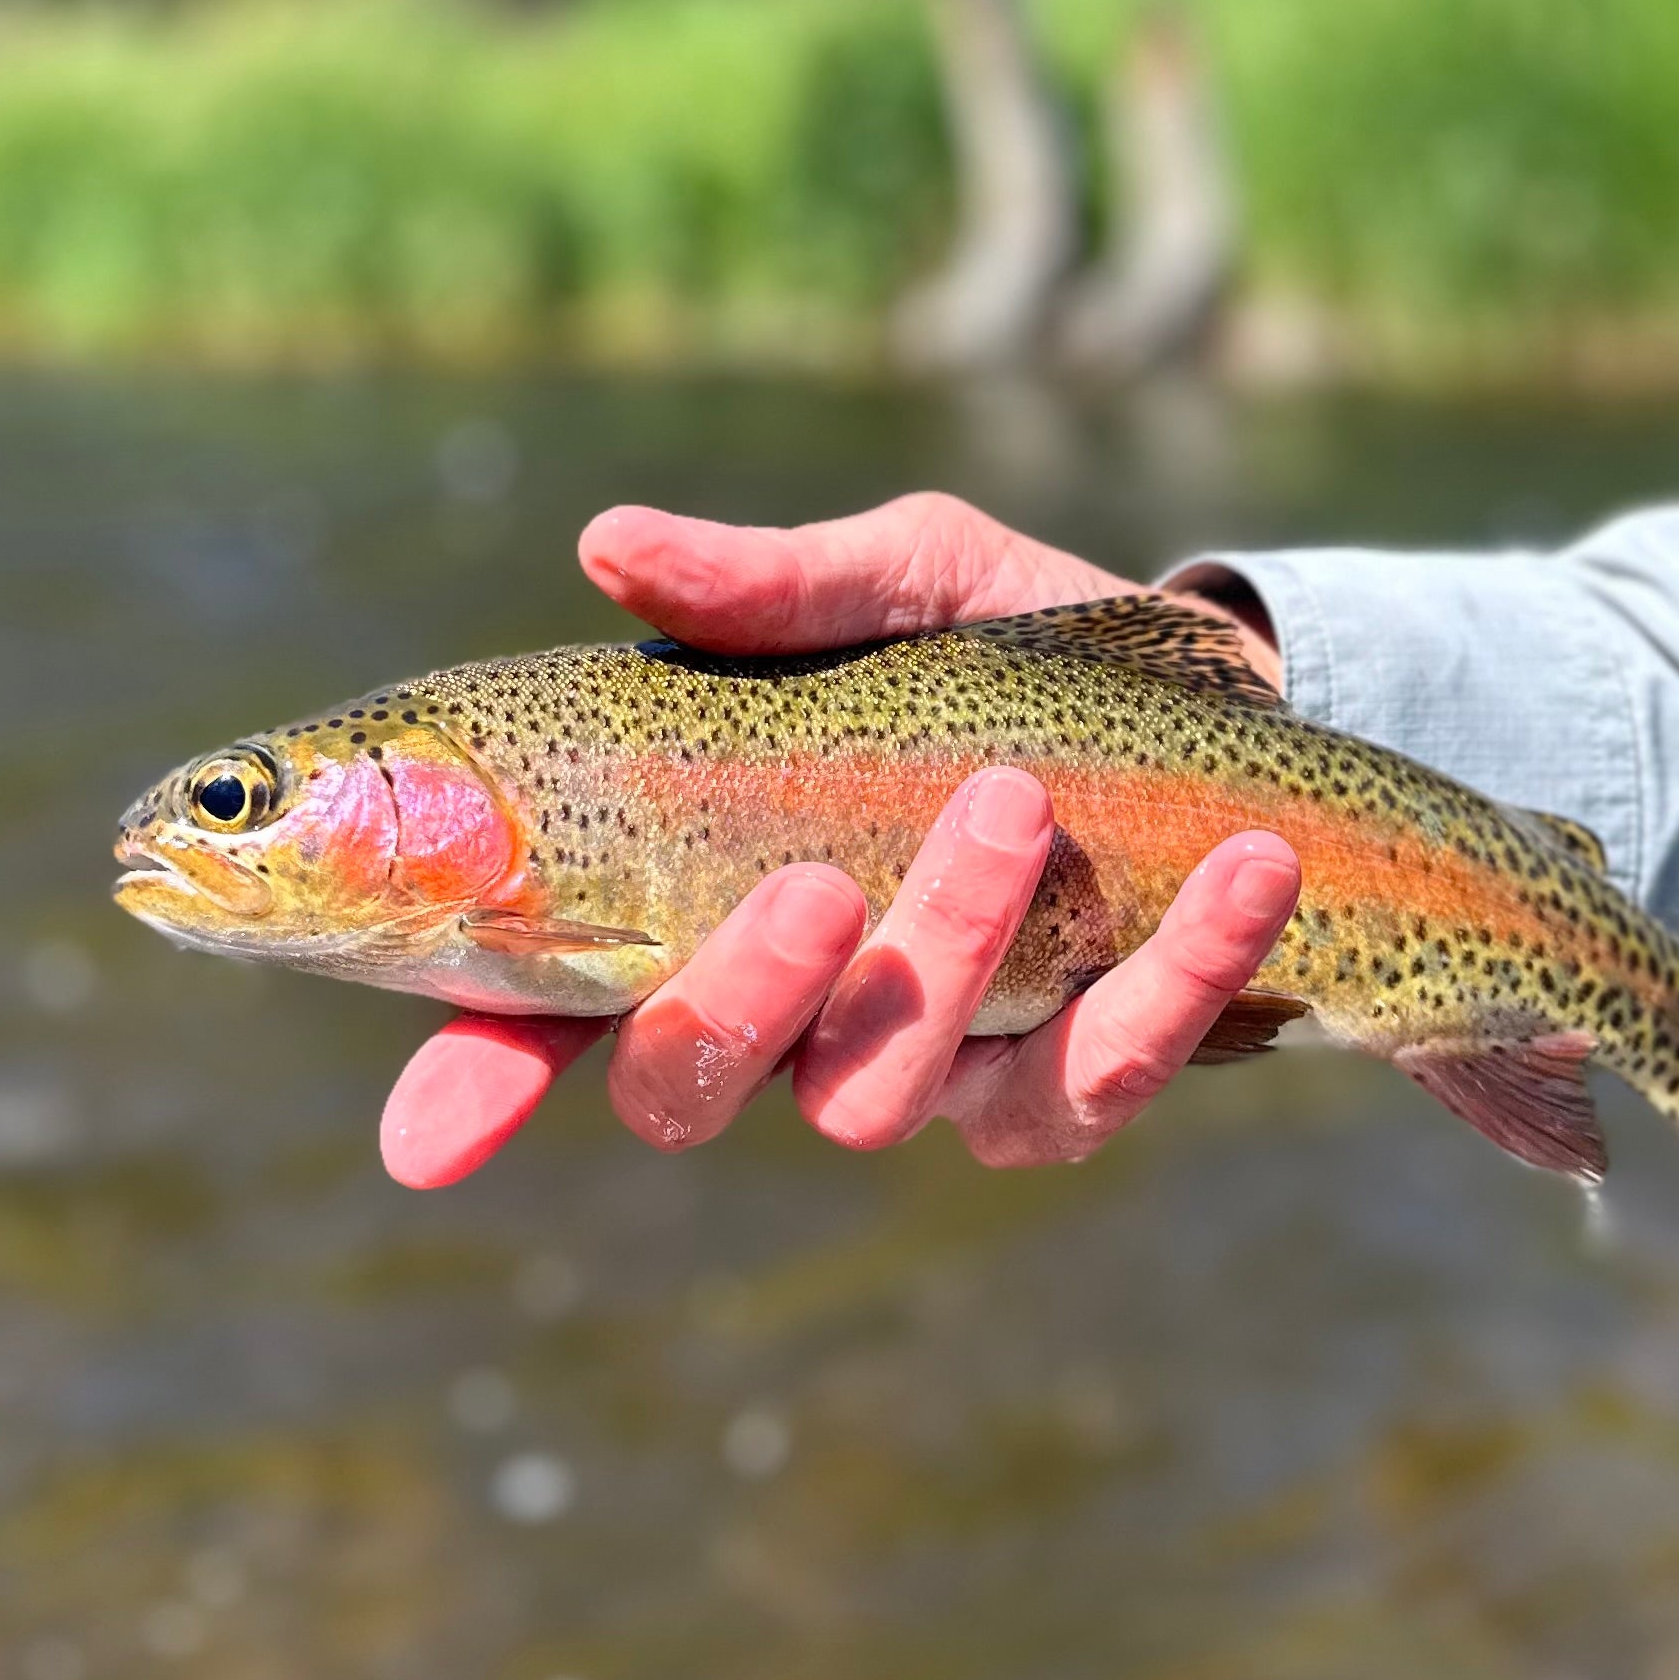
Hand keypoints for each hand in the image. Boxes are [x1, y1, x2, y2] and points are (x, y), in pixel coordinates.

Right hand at [377, 492, 1293, 1188]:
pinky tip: (1246, 869)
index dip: (479, 1074)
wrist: (1235, 707)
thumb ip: (766, 585)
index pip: (544, 1003)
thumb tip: (611, 542)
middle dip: (731, 1005)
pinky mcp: (1073, 1082)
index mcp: (700, 884)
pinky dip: (1174, 979)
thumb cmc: (1020, 645)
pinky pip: (1093, 1083)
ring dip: (946, 953)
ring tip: (1021, 807)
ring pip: (879, 1096)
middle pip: (689, 1082)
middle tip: (811, 890)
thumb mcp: (906, 577)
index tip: (432, 1137)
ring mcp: (927, 1060)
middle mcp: (791, 1001)